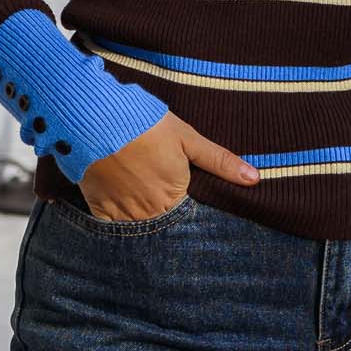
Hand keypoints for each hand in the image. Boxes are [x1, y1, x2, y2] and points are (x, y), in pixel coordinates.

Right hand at [81, 111, 258, 221]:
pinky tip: (122, 215)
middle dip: (167, 224)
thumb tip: (254, 178)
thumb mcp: (187, 138)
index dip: (190, 216)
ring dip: (145, 225)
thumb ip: (219, 161)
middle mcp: (150, 212)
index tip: (188, 212)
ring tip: (144, 211)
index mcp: (174, 197)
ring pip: (139, 232)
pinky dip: (118, 226)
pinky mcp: (99, 209)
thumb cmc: (145, 124)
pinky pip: (111, 230)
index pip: (189, 220)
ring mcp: (123, 213)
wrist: (96, 118)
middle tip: (165, 216)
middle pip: (164, 228)